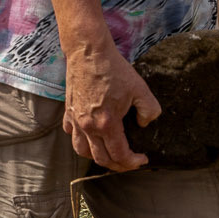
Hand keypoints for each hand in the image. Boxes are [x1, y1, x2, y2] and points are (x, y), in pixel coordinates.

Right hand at [63, 47, 160, 172]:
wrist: (88, 52)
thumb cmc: (114, 69)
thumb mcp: (140, 88)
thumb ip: (149, 110)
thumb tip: (143, 124)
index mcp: (106, 123)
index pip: (119, 154)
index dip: (133, 162)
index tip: (143, 159)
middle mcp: (88, 126)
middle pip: (101, 159)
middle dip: (118, 165)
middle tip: (130, 161)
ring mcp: (75, 120)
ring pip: (82, 151)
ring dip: (97, 157)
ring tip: (109, 154)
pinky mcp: (68, 112)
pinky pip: (71, 134)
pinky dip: (81, 141)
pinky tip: (90, 136)